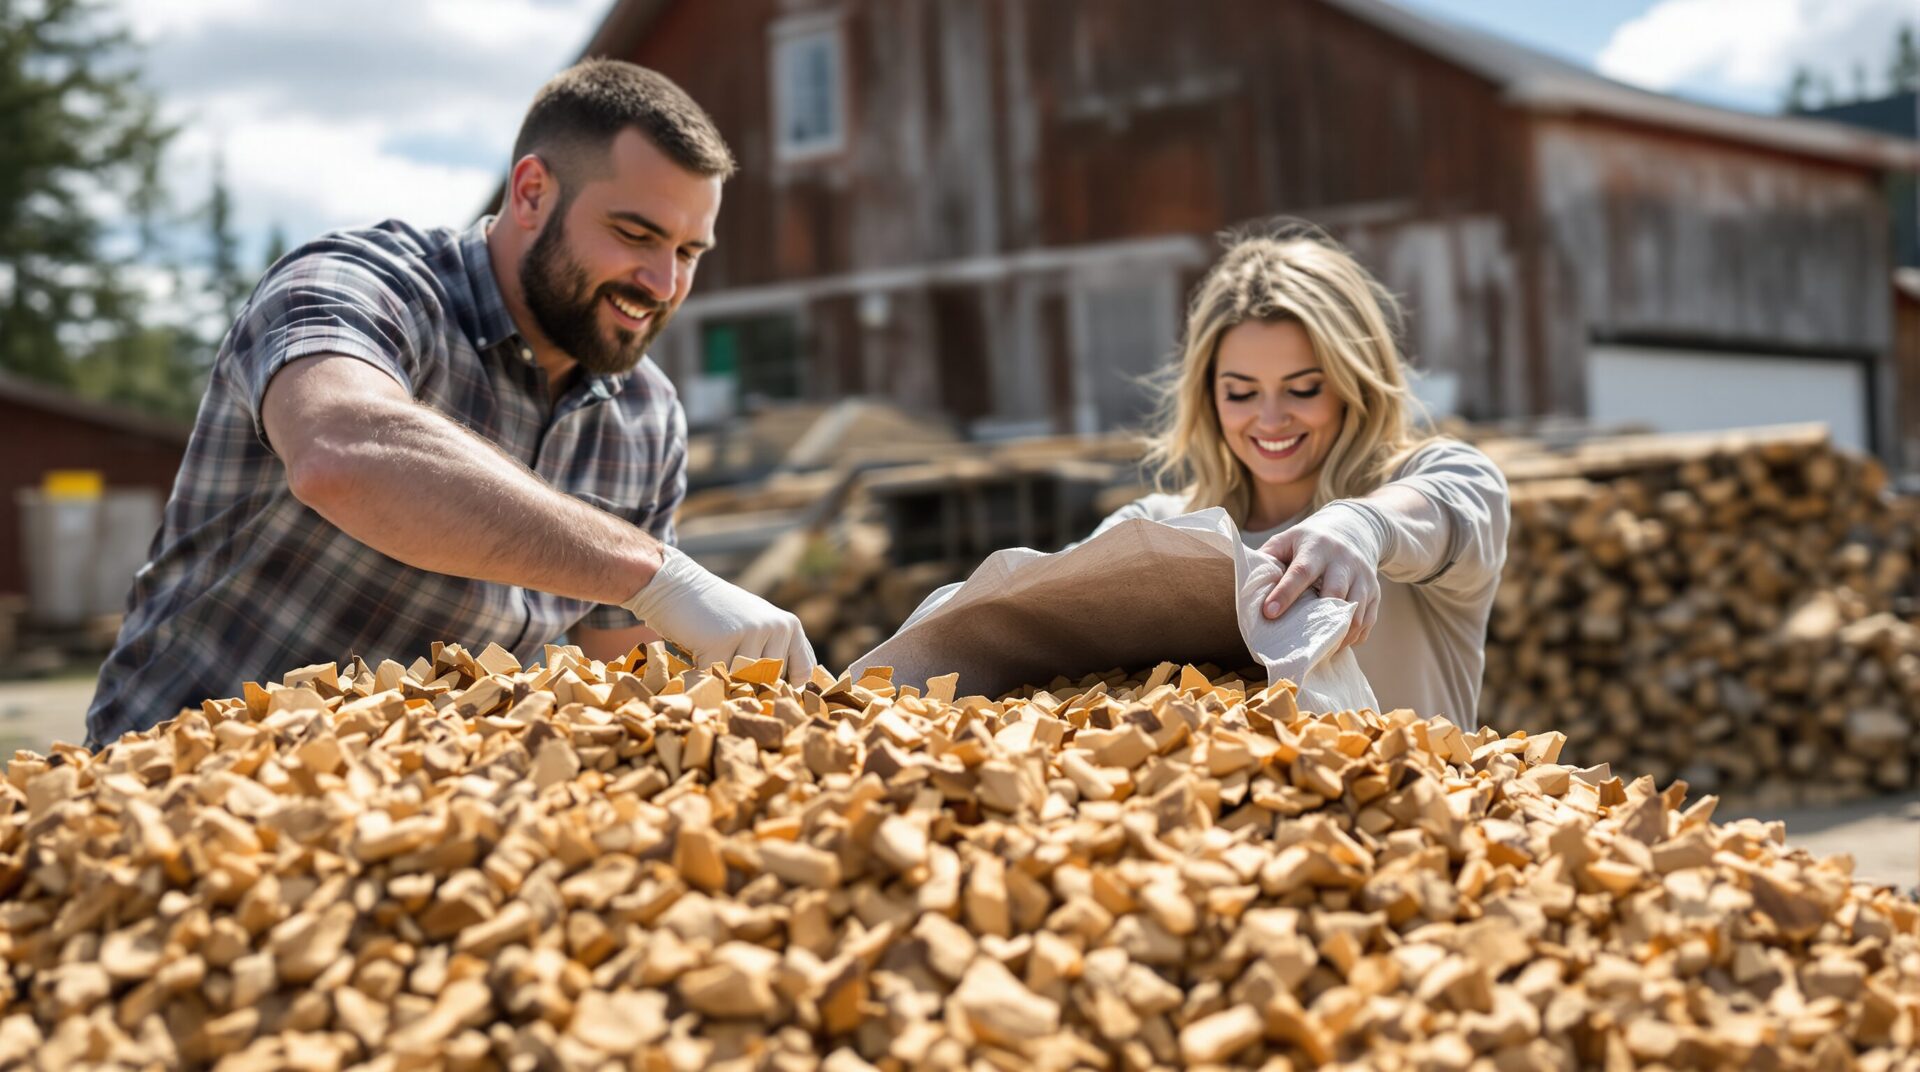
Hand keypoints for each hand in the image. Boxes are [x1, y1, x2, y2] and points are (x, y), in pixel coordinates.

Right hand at [621, 547, 816, 682]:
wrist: (676, 588)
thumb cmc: (716, 615)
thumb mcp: (756, 626)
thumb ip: (775, 653)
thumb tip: (791, 695)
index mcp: (790, 626)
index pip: (803, 672)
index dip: (785, 689)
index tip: (764, 691)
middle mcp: (777, 627)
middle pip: (770, 683)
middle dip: (748, 684)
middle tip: (727, 663)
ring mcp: (751, 632)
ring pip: (745, 682)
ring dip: (725, 678)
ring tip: (714, 654)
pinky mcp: (723, 640)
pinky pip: (718, 678)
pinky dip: (704, 673)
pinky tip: (698, 652)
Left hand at [1256, 507, 1382, 649]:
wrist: (1353, 530)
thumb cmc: (1309, 541)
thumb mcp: (1286, 540)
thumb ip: (1267, 559)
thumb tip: (1245, 587)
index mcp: (1316, 547)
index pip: (1301, 571)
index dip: (1285, 593)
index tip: (1270, 614)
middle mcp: (1343, 560)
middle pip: (1335, 593)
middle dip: (1317, 620)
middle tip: (1298, 644)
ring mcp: (1363, 576)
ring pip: (1355, 612)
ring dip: (1337, 635)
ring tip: (1318, 650)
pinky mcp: (1375, 592)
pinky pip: (1367, 621)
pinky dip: (1353, 637)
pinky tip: (1337, 644)